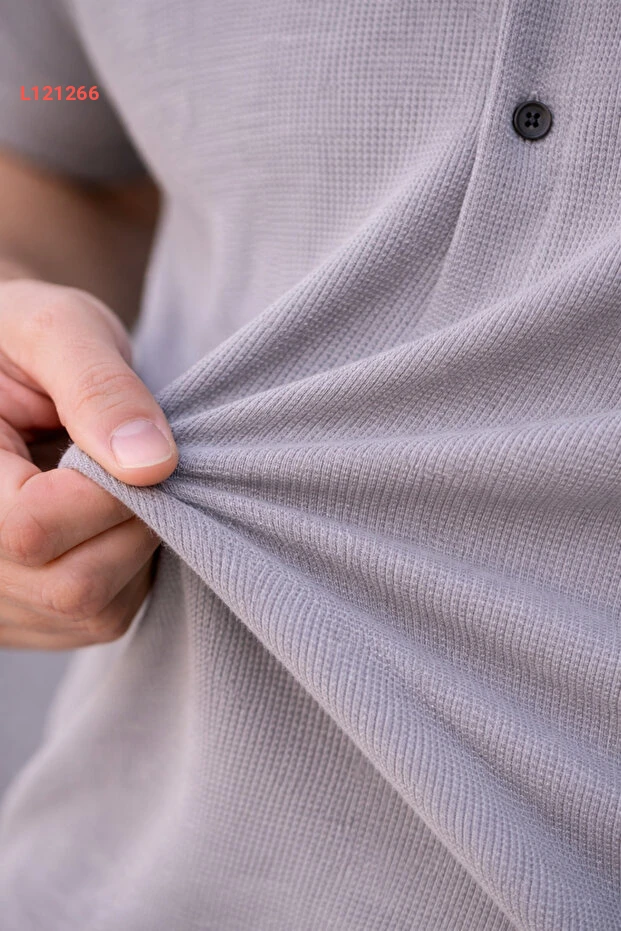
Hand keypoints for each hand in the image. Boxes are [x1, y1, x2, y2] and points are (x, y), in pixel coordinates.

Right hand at [0, 279, 177, 648]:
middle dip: (129, 519)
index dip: (105, 492)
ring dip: (132, 543)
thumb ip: (99, 387)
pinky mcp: (26, 615)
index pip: (30, 528)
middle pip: (70, 585)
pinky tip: (105, 515)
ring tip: (111, 481)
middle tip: (131, 460)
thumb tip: (154, 464)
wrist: (8, 375)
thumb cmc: (22, 340)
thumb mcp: (56, 328)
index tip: (133, 444)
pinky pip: (101, 617)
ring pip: (92, 609)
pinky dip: (127, 566)